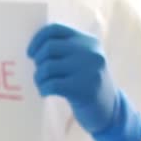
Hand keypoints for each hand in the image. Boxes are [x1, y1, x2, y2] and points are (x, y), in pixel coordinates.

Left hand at [28, 23, 140, 140]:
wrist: (109, 110)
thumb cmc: (86, 82)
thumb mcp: (81, 59)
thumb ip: (63, 49)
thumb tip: (32, 47)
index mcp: (88, 40)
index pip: (55, 29)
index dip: (37, 39)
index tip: (30, 53)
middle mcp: (90, 52)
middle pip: (49, 47)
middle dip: (38, 60)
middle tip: (39, 71)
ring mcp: (89, 70)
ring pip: (48, 67)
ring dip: (39, 77)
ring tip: (41, 83)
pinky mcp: (84, 89)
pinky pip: (51, 84)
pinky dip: (43, 88)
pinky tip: (45, 92)